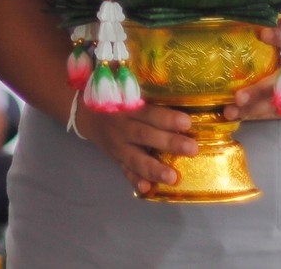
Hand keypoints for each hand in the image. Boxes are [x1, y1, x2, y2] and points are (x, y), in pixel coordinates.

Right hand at [74, 103, 198, 194]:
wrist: (88, 114)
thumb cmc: (118, 100)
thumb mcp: (128, 92)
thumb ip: (149, 95)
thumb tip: (180, 92)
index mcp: (129, 108)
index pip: (149, 113)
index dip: (167, 118)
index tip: (187, 122)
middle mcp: (122, 128)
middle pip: (145, 136)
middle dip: (169, 143)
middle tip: (192, 149)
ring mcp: (118, 147)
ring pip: (135, 159)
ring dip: (154, 169)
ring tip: (173, 178)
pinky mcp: (116, 160)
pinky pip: (125, 172)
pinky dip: (135, 181)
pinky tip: (147, 189)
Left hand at [226, 28, 280, 121]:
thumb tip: (260, 33)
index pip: (271, 87)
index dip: (253, 92)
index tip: (236, 96)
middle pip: (269, 105)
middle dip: (248, 110)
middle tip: (227, 113)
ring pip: (276, 112)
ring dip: (256, 114)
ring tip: (238, 116)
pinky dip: (270, 114)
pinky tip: (259, 114)